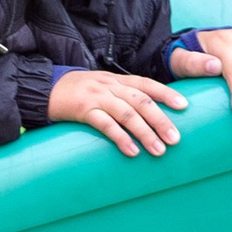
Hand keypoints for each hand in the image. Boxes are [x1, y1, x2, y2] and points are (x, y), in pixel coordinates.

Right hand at [45, 68, 184, 157]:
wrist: (46, 88)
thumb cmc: (79, 92)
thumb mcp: (103, 88)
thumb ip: (122, 97)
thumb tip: (149, 117)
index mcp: (116, 80)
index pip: (146, 84)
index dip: (166, 94)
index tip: (184, 106)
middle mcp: (109, 86)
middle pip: (141, 100)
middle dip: (160, 119)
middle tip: (176, 139)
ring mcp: (96, 97)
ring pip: (127, 113)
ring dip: (145, 132)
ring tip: (159, 150)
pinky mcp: (83, 110)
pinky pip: (105, 124)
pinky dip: (120, 137)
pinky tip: (132, 151)